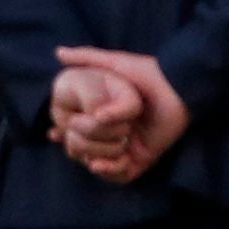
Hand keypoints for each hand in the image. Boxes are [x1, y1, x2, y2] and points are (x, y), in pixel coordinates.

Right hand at [52, 46, 188, 185]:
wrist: (174, 87)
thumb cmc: (145, 74)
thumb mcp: (111, 63)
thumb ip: (86, 57)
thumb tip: (58, 52)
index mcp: (106, 115)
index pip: (79, 129)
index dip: (65, 133)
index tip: (54, 133)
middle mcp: (115, 132)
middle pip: (87, 150)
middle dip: (78, 149)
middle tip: (70, 144)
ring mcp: (128, 147)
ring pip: (101, 164)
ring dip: (93, 161)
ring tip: (90, 156)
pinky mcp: (142, 158)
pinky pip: (122, 176)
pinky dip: (110, 172)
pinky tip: (102, 163)